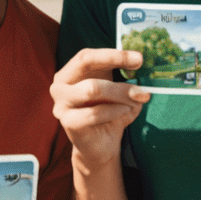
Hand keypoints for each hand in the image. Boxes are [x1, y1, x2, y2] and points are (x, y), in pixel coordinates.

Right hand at [50, 49, 148, 169]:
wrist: (101, 145)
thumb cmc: (109, 111)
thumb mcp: (116, 89)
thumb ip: (124, 75)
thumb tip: (139, 62)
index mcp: (69, 72)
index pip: (87, 56)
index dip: (113, 54)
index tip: (139, 58)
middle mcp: (60, 86)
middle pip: (86, 65)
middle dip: (115, 63)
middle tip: (141, 74)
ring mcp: (61, 104)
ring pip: (92, 88)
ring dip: (120, 93)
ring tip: (137, 99)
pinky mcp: (68, 122)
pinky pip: (95, 112)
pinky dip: (115, 110)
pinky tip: (125, 110)